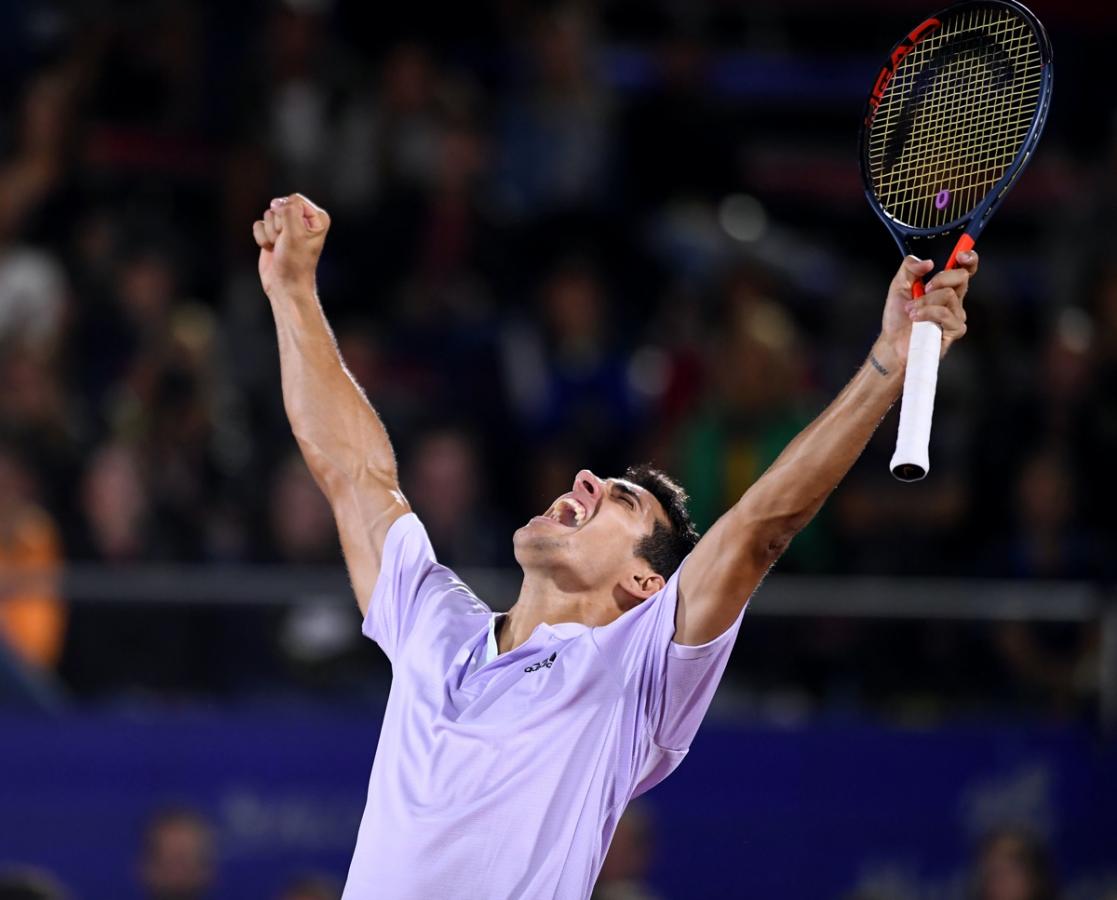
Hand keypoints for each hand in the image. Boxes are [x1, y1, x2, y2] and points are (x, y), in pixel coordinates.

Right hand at [252, 193, 330, 298]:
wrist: (285, 285)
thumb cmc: (295, 262)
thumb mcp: (296, 233)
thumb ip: (288, 211)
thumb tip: (276, 202)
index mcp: (317, 218)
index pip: (294, 200)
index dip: (287, 215)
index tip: (294, 234)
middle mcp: (302, 220)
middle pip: (279, 206)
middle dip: (277, 225)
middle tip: (285, 243)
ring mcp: (286, 226)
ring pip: (267, 215)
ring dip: (270, 233)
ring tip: (279, 247)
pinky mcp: (272, 233)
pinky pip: (258, 225)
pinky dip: (261, 238)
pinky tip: (271, 249)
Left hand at [875, 250, 976, 369]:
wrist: (892, 342)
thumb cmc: (898, 319)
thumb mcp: (898, 286)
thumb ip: (909, 268)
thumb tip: (927, 262)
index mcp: (944, 288)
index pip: (965, 270)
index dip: (969, 259)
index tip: (960, 255)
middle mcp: (954, 300)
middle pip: (961, 277)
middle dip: (939, 279)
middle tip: (922, 289)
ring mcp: (956, 315)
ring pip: (948, 295)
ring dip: (924, 301)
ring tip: (912, 311)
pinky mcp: (954, 330)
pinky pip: (944, 313)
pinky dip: (926, 313)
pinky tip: (917, 319)